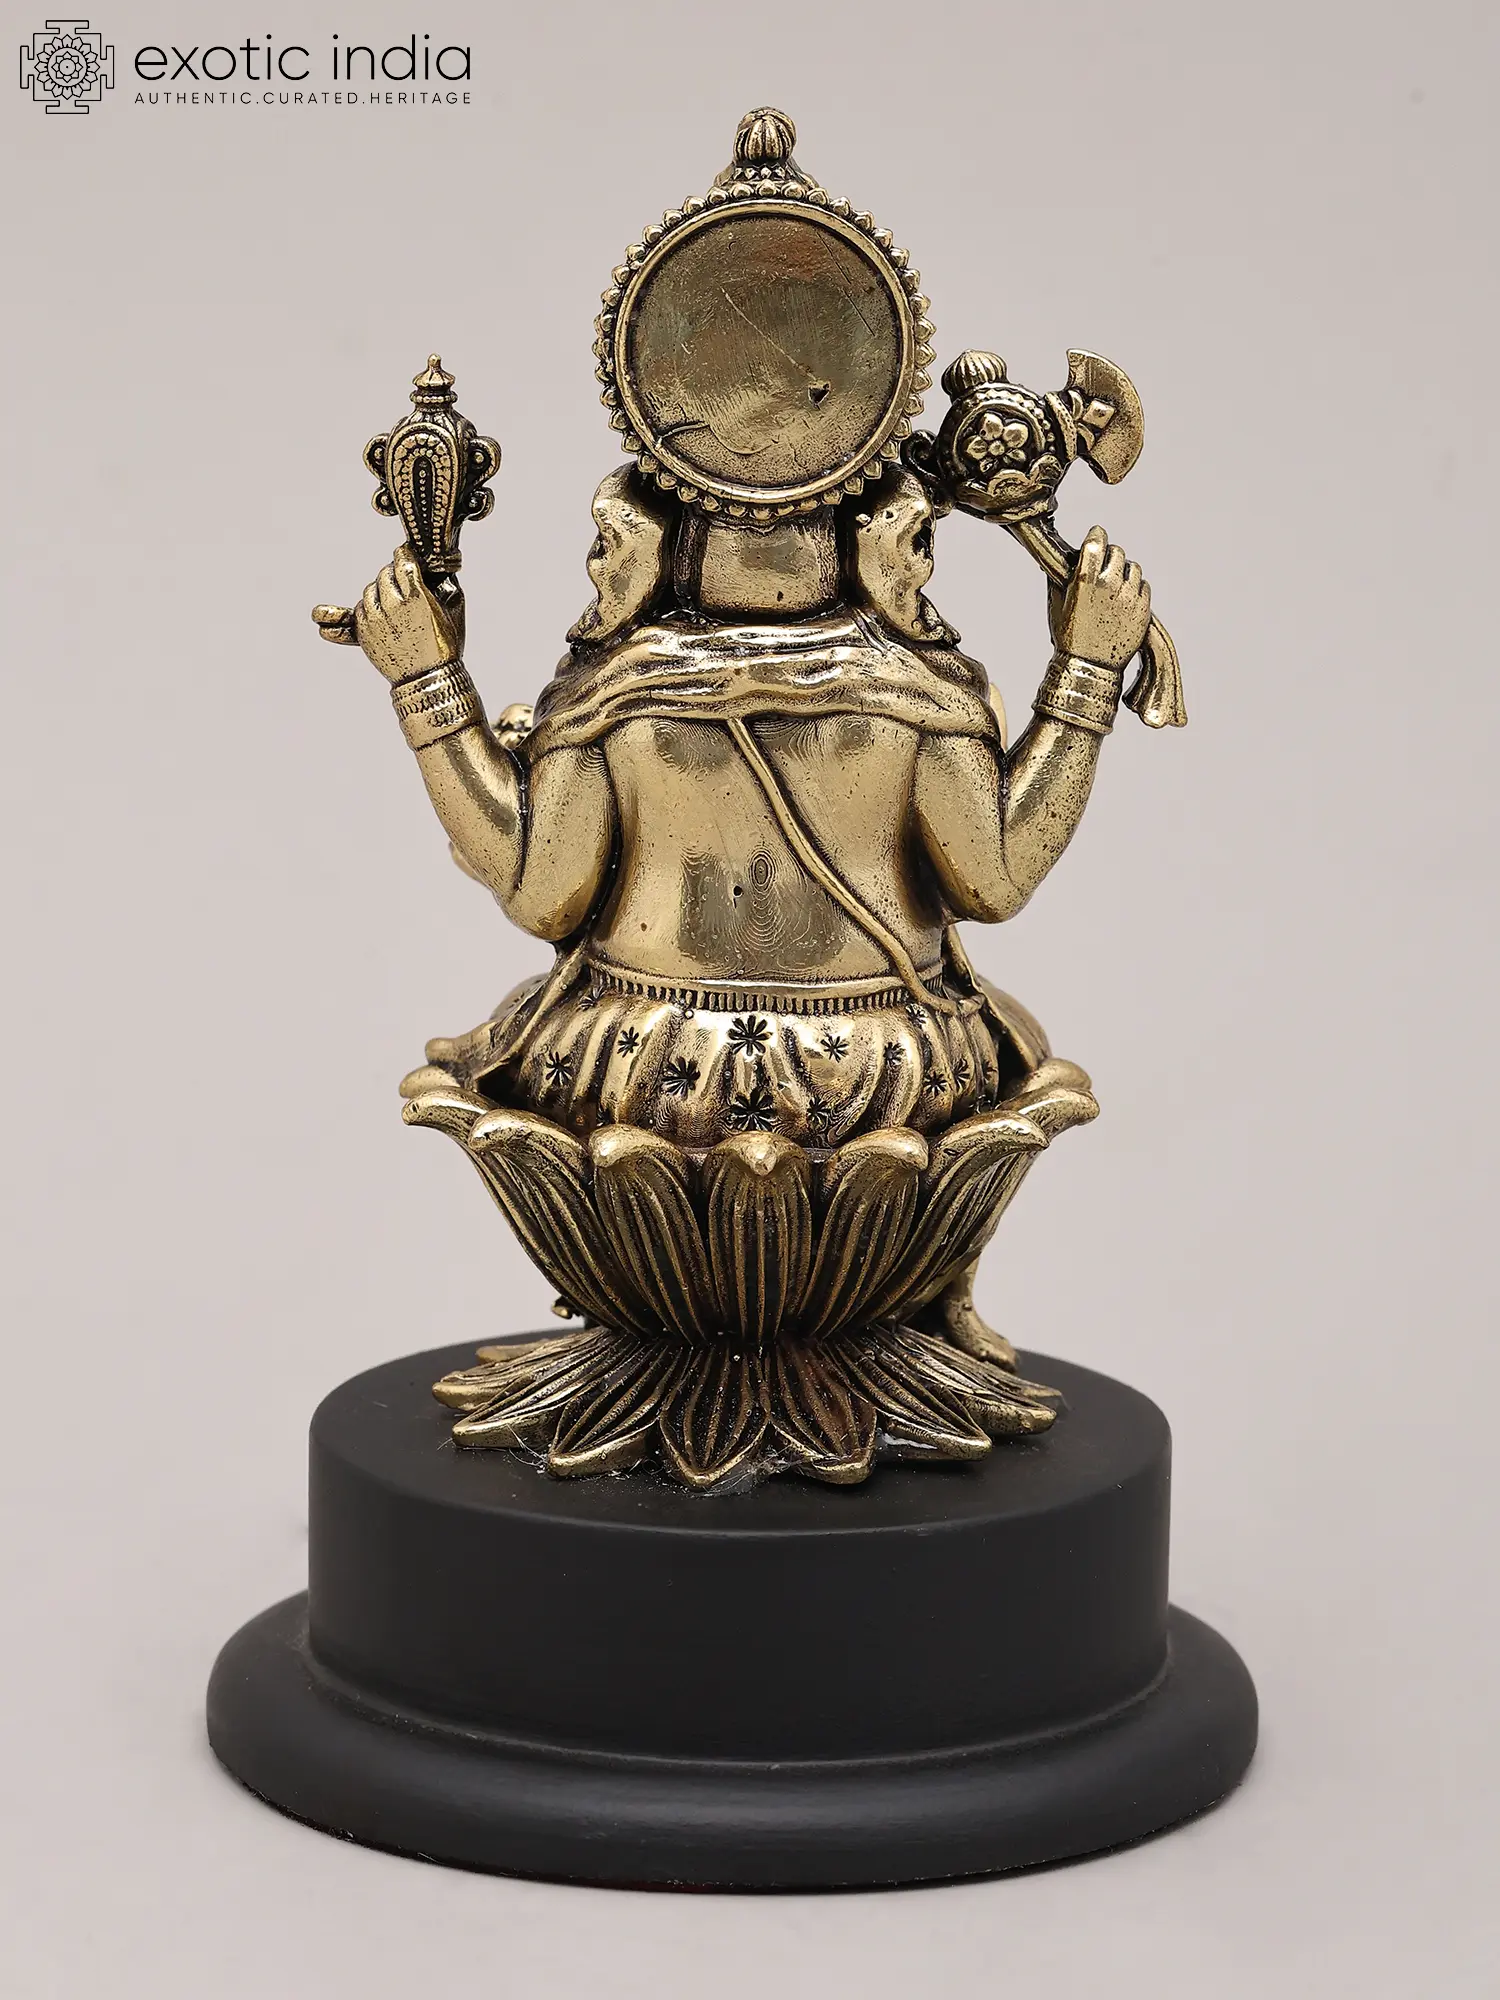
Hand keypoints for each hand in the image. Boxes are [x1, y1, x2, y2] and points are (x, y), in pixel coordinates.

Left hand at [352, 546, 464, 683]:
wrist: (428, 680)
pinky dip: (370, 607)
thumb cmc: (445, 647)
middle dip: (393, 574)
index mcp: (417, 598)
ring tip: (392, 599)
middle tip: (401, 580)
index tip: (404, 553)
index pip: (402, 561)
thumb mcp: (453, 612)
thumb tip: (434, 568)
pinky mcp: (364, 633)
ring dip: (380, 590)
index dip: (404, 554)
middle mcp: (393, 607)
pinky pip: (361, 608)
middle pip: (384, 574)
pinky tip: (383, 613)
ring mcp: (376, 620)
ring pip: (369, 589)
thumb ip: (442, 585)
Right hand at [1054, 525, 1150, 669]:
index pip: (1098, 542)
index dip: (1097, 535)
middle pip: (1118, 551)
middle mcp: (1109, 585)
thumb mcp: (1057, 605)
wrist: (1089, 668)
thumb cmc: (1069, 638)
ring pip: (1134, 567)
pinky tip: (1124, 599)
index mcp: (1086, 581)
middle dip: (1110, 556)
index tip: (1097, 535)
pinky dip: (1136, 589)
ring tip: (1116, 585)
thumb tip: (1061, 560)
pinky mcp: (1143, 609)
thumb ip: (1060, 578)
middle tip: (1104, 567)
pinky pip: (1144, 586)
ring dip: (1124, 572)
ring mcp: (1129, 597)